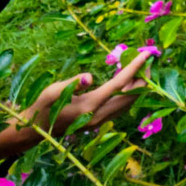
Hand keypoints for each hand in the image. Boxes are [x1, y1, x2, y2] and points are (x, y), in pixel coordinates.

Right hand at [0, 52, 150, 162]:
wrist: (36, 131)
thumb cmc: (43, 107)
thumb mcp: (53, 91)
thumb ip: (72, 84)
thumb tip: (89, 77)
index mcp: (89, 106)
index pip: (119, 85)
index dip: (134, 68)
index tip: (147, 54)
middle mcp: (99, 116)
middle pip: (130, 95)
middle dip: (142, 76)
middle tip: (148, 58)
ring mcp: (100, 121)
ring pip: (128, 103)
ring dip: (138, 85)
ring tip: (142, 67)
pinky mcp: (99, 122)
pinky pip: (121, 107)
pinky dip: (129, 93)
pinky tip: (129, 81)